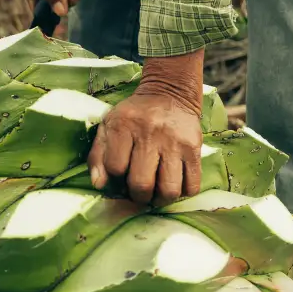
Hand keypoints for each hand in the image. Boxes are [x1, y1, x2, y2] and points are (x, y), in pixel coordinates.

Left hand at [89, 50, 204, 205]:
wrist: (170, 93)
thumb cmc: (134, 115)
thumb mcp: (109, 125)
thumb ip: (98, 155)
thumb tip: (99, 185)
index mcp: (124, 125)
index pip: (115, 168)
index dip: (116, 177)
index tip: (121, 174)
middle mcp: (150, 133)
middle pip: (142, 184)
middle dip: (138, 196)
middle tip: (140, 191)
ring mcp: (175, 142)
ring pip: (169, 190)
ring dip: (161, 199)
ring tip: (157, 192)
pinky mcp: (194, 148)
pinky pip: (191, 186)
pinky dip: (183, 193)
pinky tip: (174, 183)